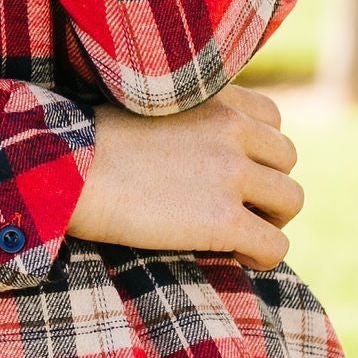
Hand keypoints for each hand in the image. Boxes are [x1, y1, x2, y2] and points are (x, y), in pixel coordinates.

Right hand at [68, 88, 303, 269]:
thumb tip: (202, 153)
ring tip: (239, 235)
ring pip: (290, 201)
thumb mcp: (149, 107)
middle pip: (287, 161)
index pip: (273, 121)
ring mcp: (231, 174)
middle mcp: (233, 130)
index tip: (234, 174)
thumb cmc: (91, 144)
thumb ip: (188, 118)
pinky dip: (262, 256)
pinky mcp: (223, 219)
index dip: (259, 152)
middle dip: (268, 187)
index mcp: (216, 99)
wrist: (66, 170)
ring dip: (271, 220)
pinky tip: (235, 257)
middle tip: (238, 209)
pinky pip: (275, 245)